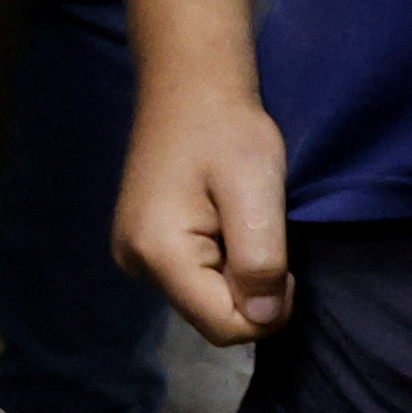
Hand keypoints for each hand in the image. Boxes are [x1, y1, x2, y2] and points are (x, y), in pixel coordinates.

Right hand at [113, 70, 292, 344]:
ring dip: (236, 276)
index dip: (269, 305)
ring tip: (238, 220)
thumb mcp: (256, 190)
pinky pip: (194, 282)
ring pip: (205, 302)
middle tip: (259, 229)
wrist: (189, 85)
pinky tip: (222, 222)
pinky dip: (221, 264)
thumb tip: (265, 318)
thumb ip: (260, 260)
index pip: (225, 327)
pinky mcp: (142, 245)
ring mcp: (133, 255)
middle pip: (213, 318)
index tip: (278, 250)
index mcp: (157, 252)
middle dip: (251, 290)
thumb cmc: (228, 130)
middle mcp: (134, 262)